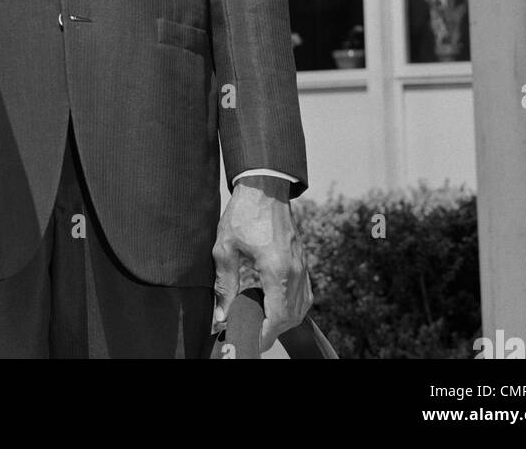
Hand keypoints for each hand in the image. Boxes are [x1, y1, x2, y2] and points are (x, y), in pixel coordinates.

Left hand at [211, 175, 311, 352]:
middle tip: (251, 332)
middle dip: (273, 330)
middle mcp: (294, 271)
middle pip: (291, 317)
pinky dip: (292, 306)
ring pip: (300, 307)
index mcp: (277, 269)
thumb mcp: (226, 247)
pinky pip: (304, 294)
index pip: (278, 317)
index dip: (265, 335)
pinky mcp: (302, 261)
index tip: (250, 340)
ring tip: (261, 321)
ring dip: (283, 320)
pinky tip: (275, 305)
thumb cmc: (244, 213)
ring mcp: (302, 266)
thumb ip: (224, 285)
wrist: (264, 186)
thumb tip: (221, 315)